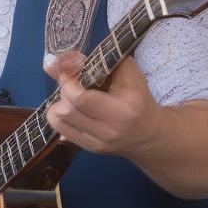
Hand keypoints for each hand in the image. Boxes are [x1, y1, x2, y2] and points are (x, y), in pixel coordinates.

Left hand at [44, 50, 159, 158]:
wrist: (148, 134)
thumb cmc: (138, 99)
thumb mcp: (129, 74)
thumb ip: (100, 61)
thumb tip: (61, 60)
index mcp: (123, 109)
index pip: (81, 98)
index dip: (68, 81)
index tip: (69, 70)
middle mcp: (110, 129)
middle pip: (67, 109)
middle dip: (64, 90)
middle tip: (72, 83)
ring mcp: (98, 142)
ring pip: (60, 120)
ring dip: (59, 103)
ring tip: (70, 97)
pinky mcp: (90, 148)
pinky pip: (60, 130)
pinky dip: (58, 116)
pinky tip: (70, 110)